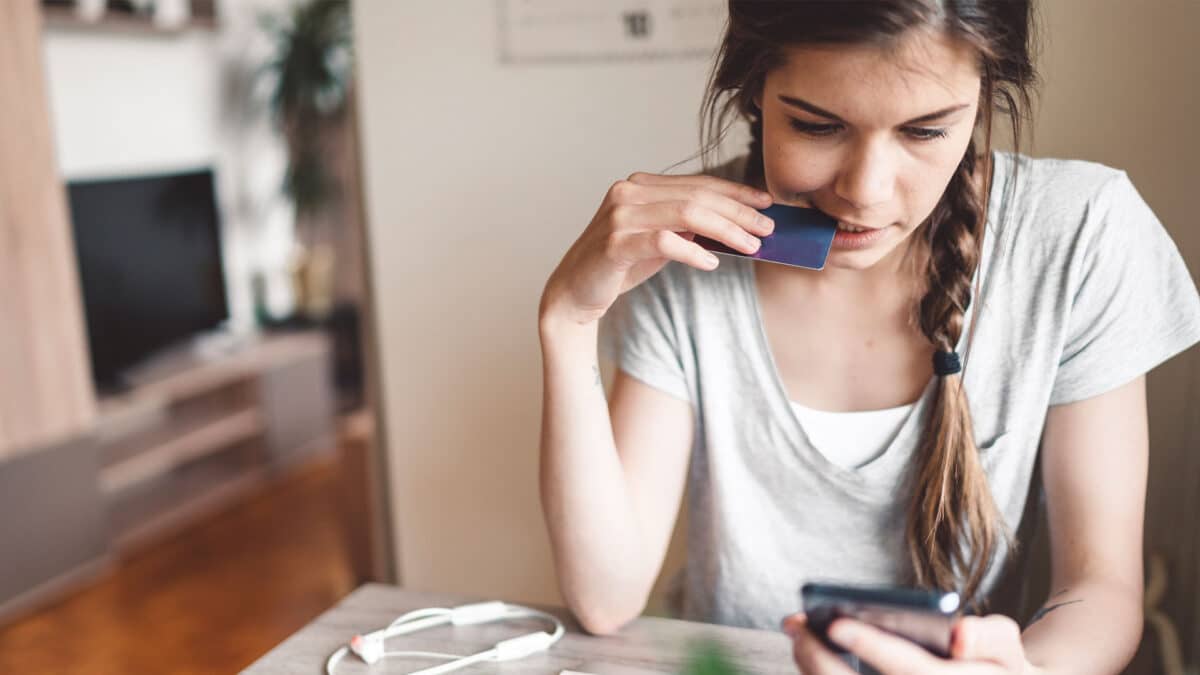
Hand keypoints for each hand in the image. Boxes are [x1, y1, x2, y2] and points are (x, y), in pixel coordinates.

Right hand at [539, 172, 773, 326]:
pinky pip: (665, 241)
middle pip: (697, 196)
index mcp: (640, 185)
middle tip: (767, 228)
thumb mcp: (658, 241)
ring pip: (686, 214)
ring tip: (750, 245)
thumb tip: (734, 224)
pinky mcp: (615, 242)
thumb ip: (686, 227)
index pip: (697, 183)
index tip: (765, 202)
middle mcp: (628, 192)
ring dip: (725, 230)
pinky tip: (712, 264)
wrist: (575, 292)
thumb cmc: (618, 266)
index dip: (735, 191)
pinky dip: (693, 253)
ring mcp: (620, 215)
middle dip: (738, 211)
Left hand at [782, 612, 1040, 674]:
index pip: (913, 672)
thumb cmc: (996, 667)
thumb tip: (958, 636)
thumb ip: (991, 637)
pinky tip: (807, 652)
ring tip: (798, 632)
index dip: (873, 647)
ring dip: (812, 670)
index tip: (836, 622)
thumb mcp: (1006, 649)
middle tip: (797, 624)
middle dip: (822, 660)